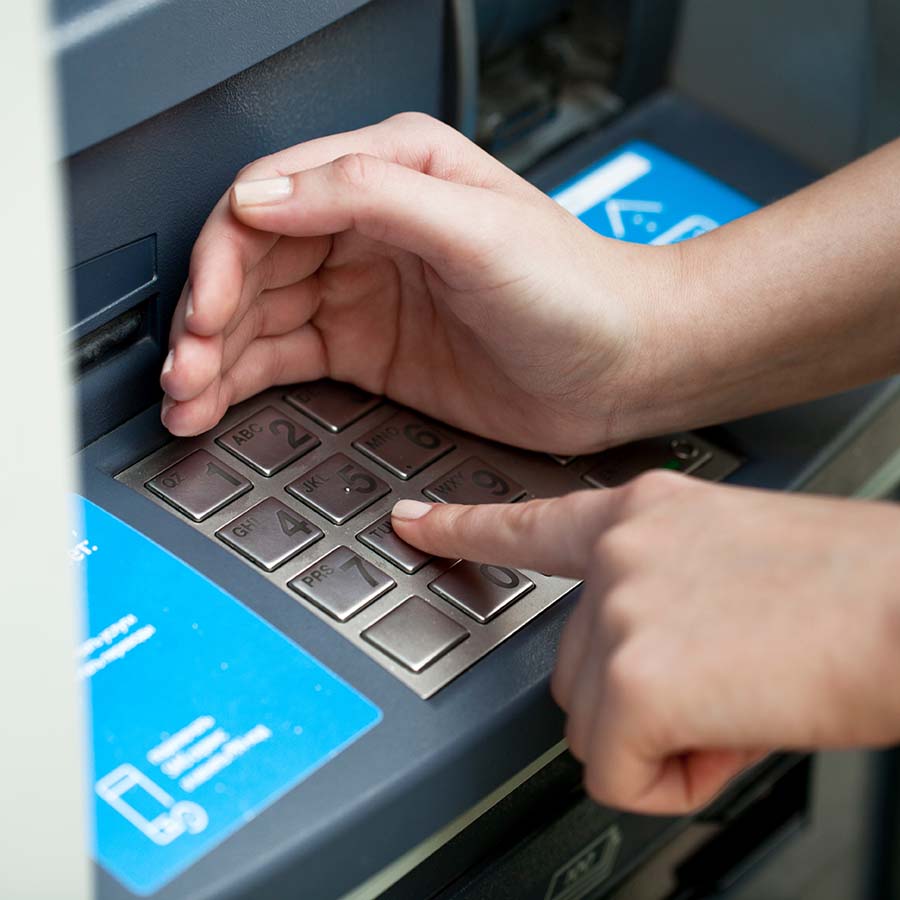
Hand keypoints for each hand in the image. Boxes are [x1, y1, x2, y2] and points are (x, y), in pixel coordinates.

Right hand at [160, 113, 680, 450]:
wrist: (622, 368)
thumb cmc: (575, 289)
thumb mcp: (476, 227)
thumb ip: (369, 197)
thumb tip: (264, 196)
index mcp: (391, 175)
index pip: (275, 199)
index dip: (226, 255)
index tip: (206, 311)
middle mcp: (368, 229)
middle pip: (253, 263)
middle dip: (207, 316)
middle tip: (183, 370)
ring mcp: (364, 293)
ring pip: (261, 316)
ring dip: (214, 357)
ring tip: (184, 400)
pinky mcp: (368, 350)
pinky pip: (287, 358)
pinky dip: (245, 381)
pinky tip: (215, 403)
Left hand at [391, 473, 899, 813]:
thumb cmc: (852, 588)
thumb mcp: (735, 558)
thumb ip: (663, 594)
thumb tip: (640, 667)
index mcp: (643, 514)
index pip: (531, 523)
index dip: (465, 527)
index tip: (414, 521)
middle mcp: (619, 553)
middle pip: (569, 669)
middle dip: (636, 699)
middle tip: (725, 685)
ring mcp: (618, 611)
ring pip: (592, 725)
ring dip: (661, 737)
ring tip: (742, 702)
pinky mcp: (633, 680)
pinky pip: (617, 773)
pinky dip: (673, 779)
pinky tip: (733, 734)